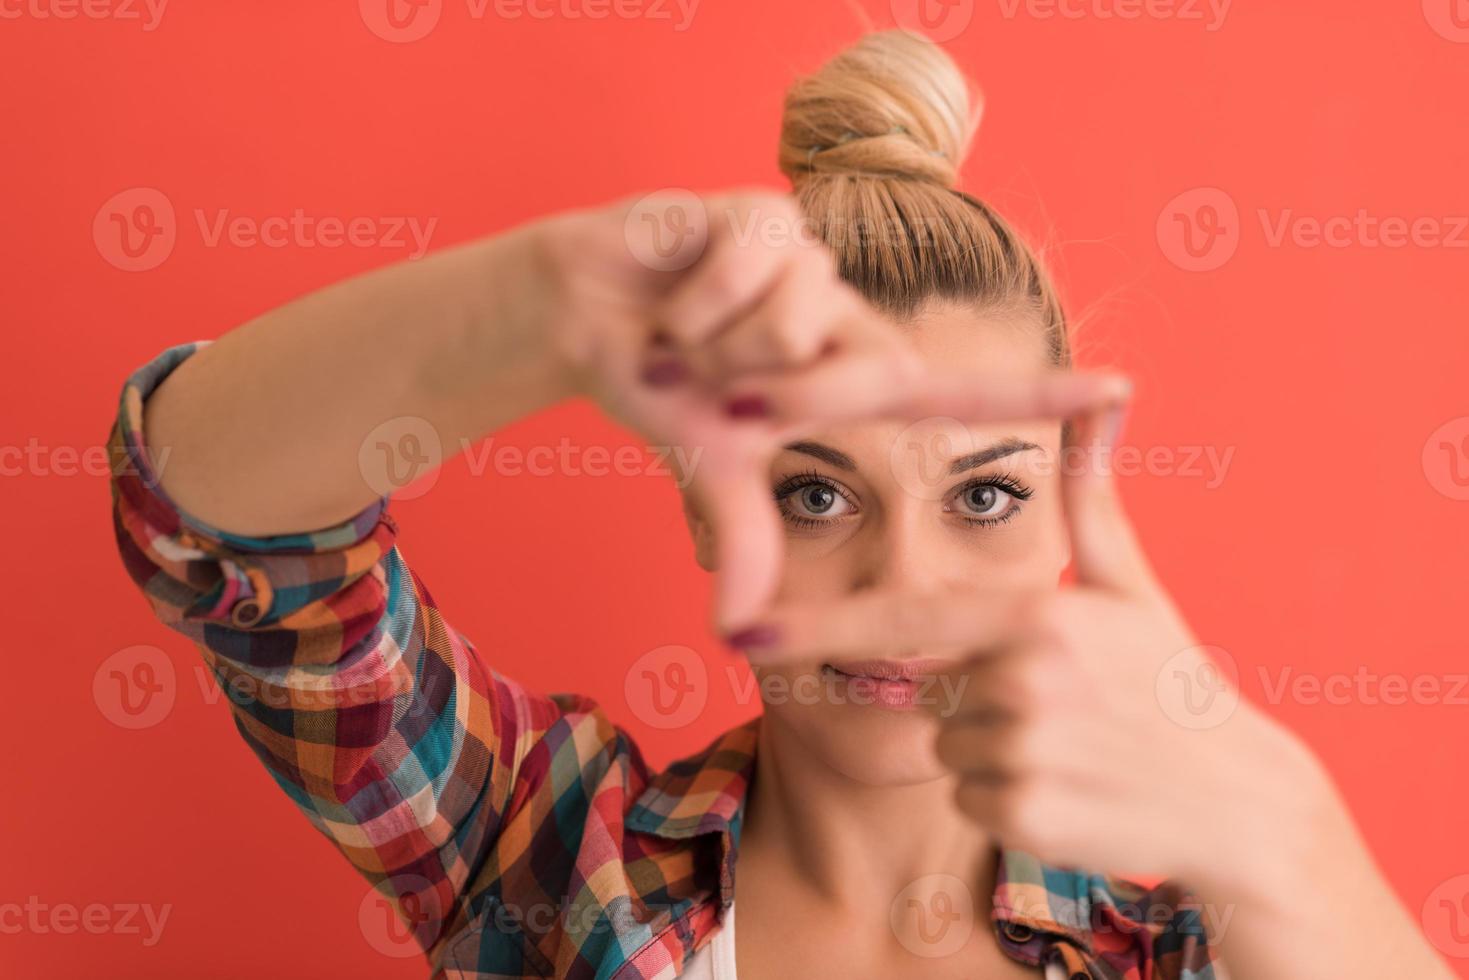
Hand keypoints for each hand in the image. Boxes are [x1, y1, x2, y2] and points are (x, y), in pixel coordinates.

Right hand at [531, 190, 1131, 628]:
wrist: (588, 314)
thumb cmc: (663, 385)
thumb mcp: (711, 470)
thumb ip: (743, 538)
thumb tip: (735, 635)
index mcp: (851, 376)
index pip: (959, 395)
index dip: (1040, 397)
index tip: (1125, 391)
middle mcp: (849, 316)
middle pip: (867, 378)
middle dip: (779, 402)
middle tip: (707, 391)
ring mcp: (816, 260)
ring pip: (797, 328)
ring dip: (718, 350)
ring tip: (684, 336)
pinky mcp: (769, 213)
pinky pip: (749, 275)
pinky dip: (694, 303)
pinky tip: (672, 295)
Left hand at [733, 403, 1336, 888]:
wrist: (1238, 801)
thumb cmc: (1173, 681)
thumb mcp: (1128, 585)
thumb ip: (1089, 494)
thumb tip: (1106, 393)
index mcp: (1034, 616)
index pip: (903, 621)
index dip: (820, 625)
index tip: (743, 629)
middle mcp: (1021, 681)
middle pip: (926, 692)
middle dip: (972, 698)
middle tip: (1059, 705)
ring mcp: (1021, 755)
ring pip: (945, 751)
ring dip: (989, 753)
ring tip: (1072, 747)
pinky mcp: (1023, 819)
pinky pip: (968, 801)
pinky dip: (1005, 800)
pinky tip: (1071, 791)